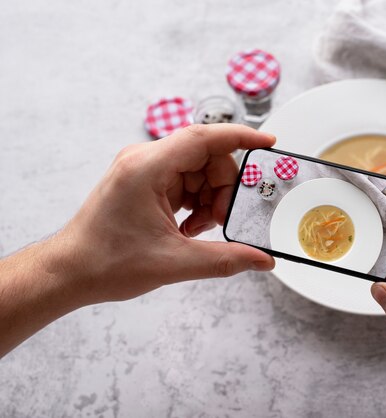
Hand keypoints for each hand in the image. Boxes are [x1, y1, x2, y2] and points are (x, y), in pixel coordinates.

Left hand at [58, 124, 275, 302]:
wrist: (70, 271)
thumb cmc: (105, 262)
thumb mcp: (174, 263)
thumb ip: (225, 259)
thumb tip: (261, 259)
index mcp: (147, 167)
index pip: (204, 138)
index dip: (240, 137)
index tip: (267, 142)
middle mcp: (144, 160)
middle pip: (207, 157)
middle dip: (223, 188)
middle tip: (219, 220)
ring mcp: (143, 169)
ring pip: (198, 170)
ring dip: (209, 198)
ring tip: (197, 229)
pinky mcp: (144, 181)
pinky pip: (185, 181)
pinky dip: (195, 201)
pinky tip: (188, 227)